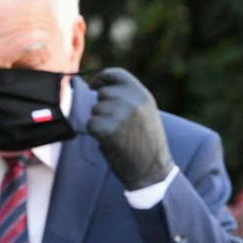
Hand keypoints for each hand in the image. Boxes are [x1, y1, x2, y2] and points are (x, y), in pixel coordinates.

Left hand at [88, 67, 175, 191]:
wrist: (151, 168)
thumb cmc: (145, 142)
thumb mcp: (144, 112)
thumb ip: (127, 98)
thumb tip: (100, 88)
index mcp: (143, 95)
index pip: (116, 74)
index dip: (101, 78)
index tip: (93, 85)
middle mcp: (132, 101)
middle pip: (102, 93)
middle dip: (102, 106)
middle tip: (114, 123)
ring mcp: (120, 114)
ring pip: (95, 109)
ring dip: (99, 120)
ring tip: (115, 133)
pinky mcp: (108, 129)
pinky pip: (90, 123)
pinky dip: (95, 132)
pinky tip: (108, 140)